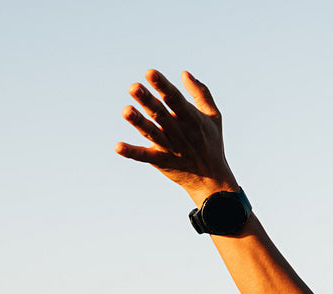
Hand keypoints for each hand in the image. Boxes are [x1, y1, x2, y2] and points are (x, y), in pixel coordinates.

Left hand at [115, 70, 236, 203]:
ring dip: (138, 122)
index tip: (150, 73)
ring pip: (152, 133)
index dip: (163, 86)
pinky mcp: (161, 161)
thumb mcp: (214, 117)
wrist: (212, 180)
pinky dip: (132, 152)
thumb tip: (184, 73)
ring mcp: (169, 147)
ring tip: (125, 111)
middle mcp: (179, 132)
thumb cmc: (211, 143)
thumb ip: (201, 93)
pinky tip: (118, 147)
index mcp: (192, 118)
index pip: (175, 99)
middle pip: (160, 114)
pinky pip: (145, 156)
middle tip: (134, 87)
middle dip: (147, 101)